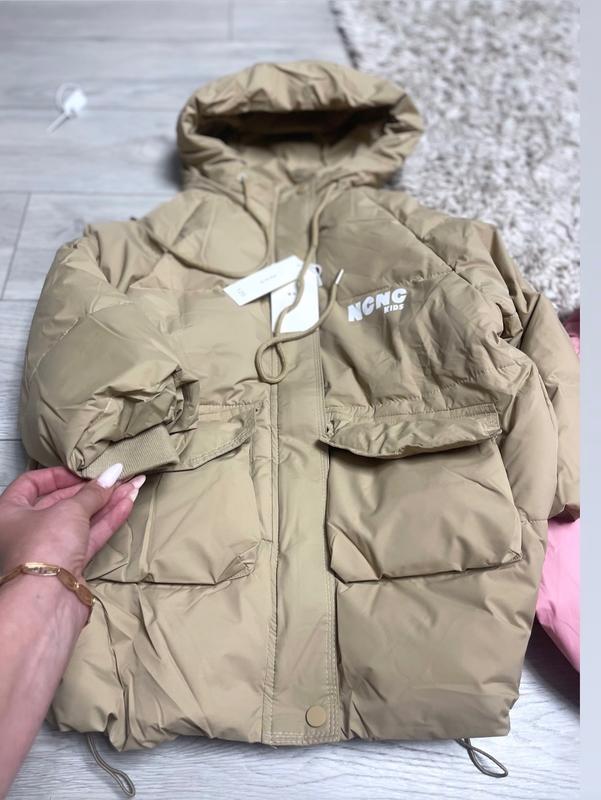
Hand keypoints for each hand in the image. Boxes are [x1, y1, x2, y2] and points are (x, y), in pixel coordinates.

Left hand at [0, 463, 143, 577]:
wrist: (47, 601)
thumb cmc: (44, 545)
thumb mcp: (69, 509)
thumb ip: (93, 492)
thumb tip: (112, 474)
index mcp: (9, 512)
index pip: (32, 483)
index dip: (59, 474)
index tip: (84, 471)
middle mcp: (26, 530)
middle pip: (60, 502)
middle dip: (91, 489)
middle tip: (117, 477)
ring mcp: (49, 549)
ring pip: (80, 520)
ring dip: (106, 503)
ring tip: (132, 486)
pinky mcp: (69, 565)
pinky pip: (89, 537)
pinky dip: (107, 521)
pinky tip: (127, 504)